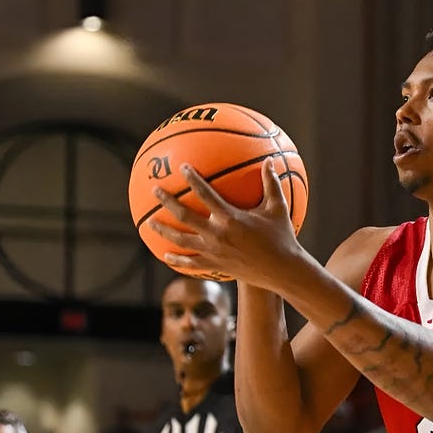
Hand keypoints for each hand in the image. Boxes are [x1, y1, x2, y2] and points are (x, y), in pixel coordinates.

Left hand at [150, 160, 302, 288]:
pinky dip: (176, 259)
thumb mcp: (277, 208)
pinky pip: (191, 263)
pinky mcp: (215, 266)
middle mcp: (217, 234)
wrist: (283, 271)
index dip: (192, 179)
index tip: (182, 168)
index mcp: (230, 217)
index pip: (205, 194)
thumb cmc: (282, 237)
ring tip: (149, 223)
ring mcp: (214, 252)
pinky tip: (165, 255)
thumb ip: (271, 183)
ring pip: (181, 240)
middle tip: (155, 190)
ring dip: (163, 231)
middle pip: (184, 215)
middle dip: (167, 201)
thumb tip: (271, 161)